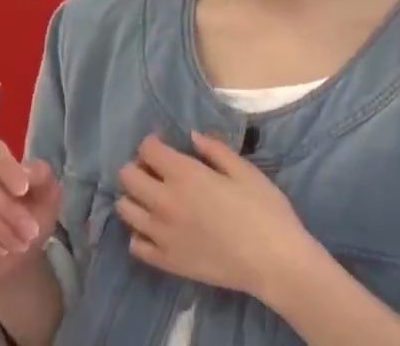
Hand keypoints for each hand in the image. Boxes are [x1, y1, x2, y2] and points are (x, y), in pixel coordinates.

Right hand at [0, 139, 61, 284]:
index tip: (22, 190)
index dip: (6, 169)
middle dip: (7, 207)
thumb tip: (26, 170)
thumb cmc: (32, 215)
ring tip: (20, 245)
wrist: (14, 252)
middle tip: (30, 232)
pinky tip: (0, 249)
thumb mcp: (46, 196)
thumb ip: (41, 177)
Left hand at [115, 132, 314, 296]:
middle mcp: (164, 202)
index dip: (151, 144)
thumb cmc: (266, 212)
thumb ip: (215, 150)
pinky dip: (140, 235)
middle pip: (126, 176)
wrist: (275, 262)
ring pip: (124, 209)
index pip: (147, 150)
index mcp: (184, 176)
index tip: (161, 146)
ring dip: (134, 199)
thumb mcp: (246, 172)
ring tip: (152, 201)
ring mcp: (160, 234)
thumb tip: (191, 136)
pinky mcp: (165, 261)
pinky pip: (135, 245)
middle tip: (155, 173)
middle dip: (137, 168)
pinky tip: (156, 231)